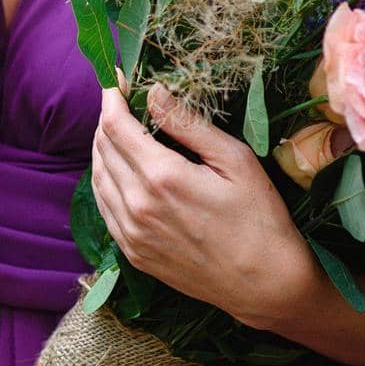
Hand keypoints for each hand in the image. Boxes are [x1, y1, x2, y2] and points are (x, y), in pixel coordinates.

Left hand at [90, 79, 313, 327]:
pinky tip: (121, 171)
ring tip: (119, 131)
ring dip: (103, 149)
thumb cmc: (259, 217)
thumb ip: (188, 124)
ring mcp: (131, 234)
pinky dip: (106, 182)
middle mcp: (137, 205)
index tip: (116, 80)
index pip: (114, 125)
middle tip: (122, 102)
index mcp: (161, 177)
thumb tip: (153, 91)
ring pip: (99, 178)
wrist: (265, 284)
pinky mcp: (133, 254)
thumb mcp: (234, 159)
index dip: (111, 97)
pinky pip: (105, 209)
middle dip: (107, 119)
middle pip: (102, 148)